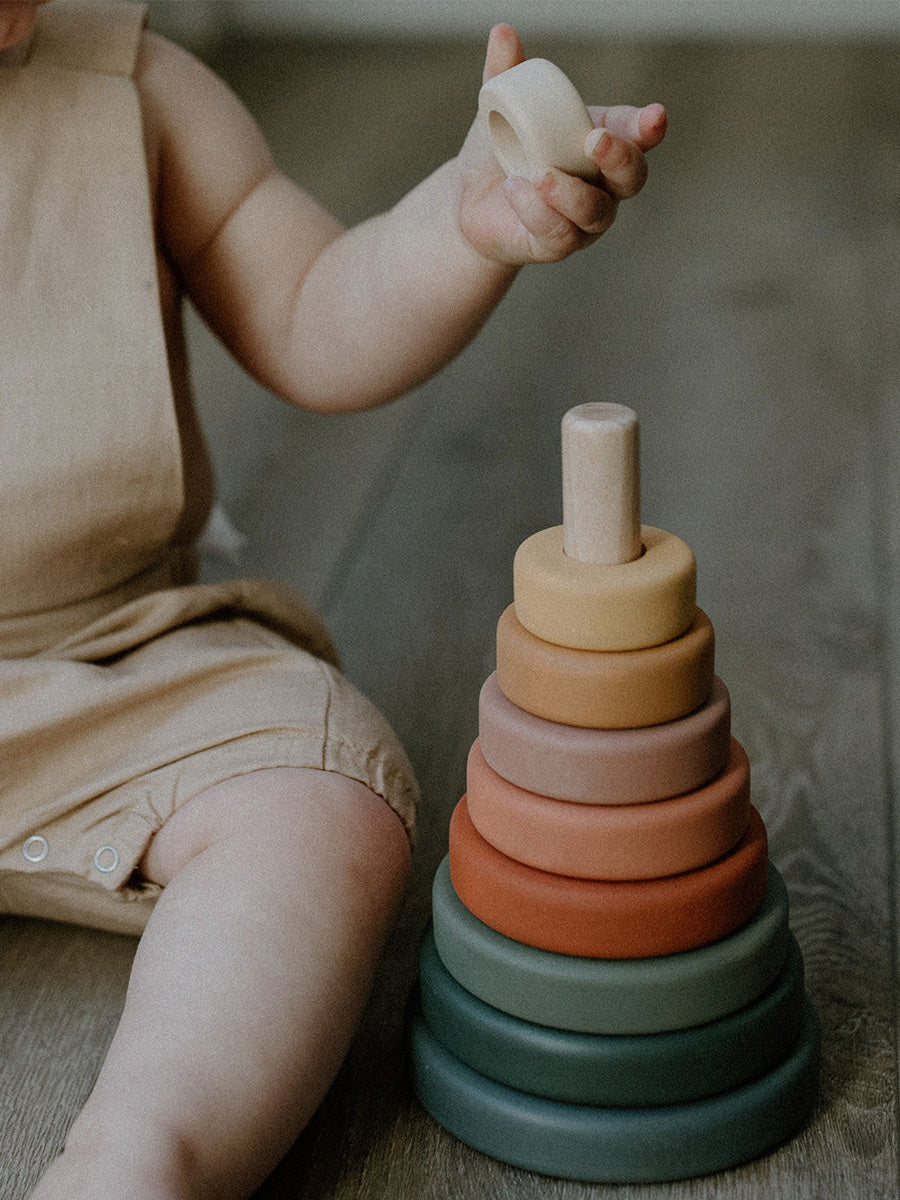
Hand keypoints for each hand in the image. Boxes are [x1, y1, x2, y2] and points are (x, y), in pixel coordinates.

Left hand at [457, 24, 666, 265]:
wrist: (468, 201)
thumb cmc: (497, 151)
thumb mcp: (499, 109)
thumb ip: (505, 74)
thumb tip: (502, 32)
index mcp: (600, 140)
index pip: (636, 133)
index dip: (649, 127)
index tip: (654, 117)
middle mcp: (602, 184)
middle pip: (633, 177)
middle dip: (621, 158)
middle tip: (594, 141)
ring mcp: (584, 220)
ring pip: (597, 212)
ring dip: (572, 193)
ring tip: (539, 174)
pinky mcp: (558, 245)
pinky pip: (560, 234)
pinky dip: (538, 212)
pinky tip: (515, 192)